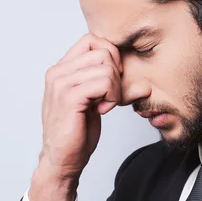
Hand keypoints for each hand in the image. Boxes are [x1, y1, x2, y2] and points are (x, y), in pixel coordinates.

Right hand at [40, 33, 122, 178]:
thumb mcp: (95, 101)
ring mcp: (61, 84)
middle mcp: (57, 73)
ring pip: (106, 66)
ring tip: (104, 105)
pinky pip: (105, 82)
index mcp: (61, 69)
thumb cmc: (76, 133)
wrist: (62, 160)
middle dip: (116, 74)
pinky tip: (102, 110)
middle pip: (102, 51)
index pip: (92, 40)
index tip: (112, 81)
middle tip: (110, 97)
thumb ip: (110, 84)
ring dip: (115, 88)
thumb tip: (143, 80)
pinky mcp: (69, 98)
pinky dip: (112, 97)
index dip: (111, 56)